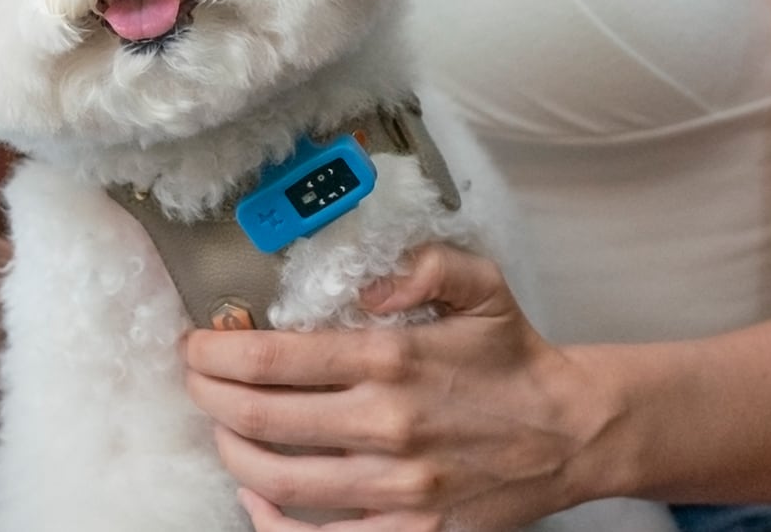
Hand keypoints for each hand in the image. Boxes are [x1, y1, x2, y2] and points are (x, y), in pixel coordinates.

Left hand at [182, 244, 617, 530]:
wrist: (574, 432)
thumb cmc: (513, 358)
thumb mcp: (480, 284)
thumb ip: (423, 264)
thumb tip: (367, 282)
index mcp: (393, 359)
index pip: (273, 359)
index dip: (217, 353)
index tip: (197, 345)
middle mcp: (388, 425)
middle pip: (260, 419)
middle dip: (208, 397)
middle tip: (196, 380)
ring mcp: (398, 488)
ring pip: (279, 480)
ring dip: (231, 452)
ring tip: (221, 428)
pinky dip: (273, 523)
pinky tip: (255, 495)